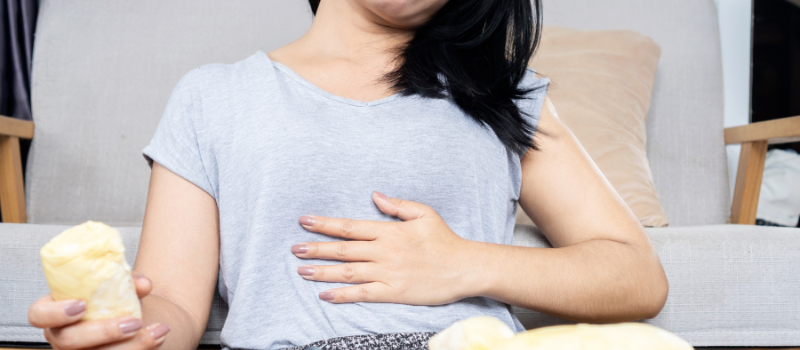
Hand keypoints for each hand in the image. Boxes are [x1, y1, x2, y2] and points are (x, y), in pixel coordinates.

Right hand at [28, 273, 169, 349]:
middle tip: (133, 322)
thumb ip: (129, 280)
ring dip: (131, 346)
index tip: (81, 305)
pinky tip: (158, 337)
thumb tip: (143, 283)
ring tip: (157, 331)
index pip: (38, 315)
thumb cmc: (113, 298)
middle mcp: (61, 336)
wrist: (129, 316)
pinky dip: (141, 349)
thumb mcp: (118, 284)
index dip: (54, 312)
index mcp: (55, 310)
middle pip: (68, 341)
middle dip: (103, 332)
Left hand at [292, 191, 481, 304]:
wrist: (465, 268)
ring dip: (322, 271)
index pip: (349, 227)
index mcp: (389, 231)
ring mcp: (388, 273)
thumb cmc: (445, 240)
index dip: (325, 224)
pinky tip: (325, 294)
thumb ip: (397, 205)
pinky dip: (342, 294)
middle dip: (316, 248)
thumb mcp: (424, 213)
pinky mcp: (394, 293)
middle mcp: (384, 251)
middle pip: (343, 250)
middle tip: (294, 248)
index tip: (305, 221)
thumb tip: (375, 194)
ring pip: (348, 272)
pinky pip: (363, 294)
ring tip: (301, 270)